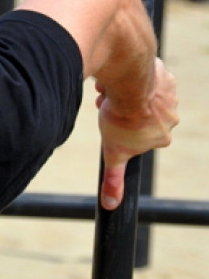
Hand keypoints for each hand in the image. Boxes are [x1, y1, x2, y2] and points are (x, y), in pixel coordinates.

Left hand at [96, 58, 177, 209]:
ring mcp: (170, 92)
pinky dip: (129, 76)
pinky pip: (144, 74)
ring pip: (140, 93)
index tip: (111, 123)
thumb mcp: (114, 153)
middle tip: (106, 107)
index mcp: (163, 135)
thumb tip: (110, 206)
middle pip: (138, 113)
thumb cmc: (121, 119)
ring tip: (109, 92)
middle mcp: (172, 114)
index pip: (139, 134)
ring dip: (122, 93)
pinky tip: (118, 78)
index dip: (121, 129)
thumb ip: (113, 179)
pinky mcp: (163, 73)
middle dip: (120, 110)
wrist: (128, 84)